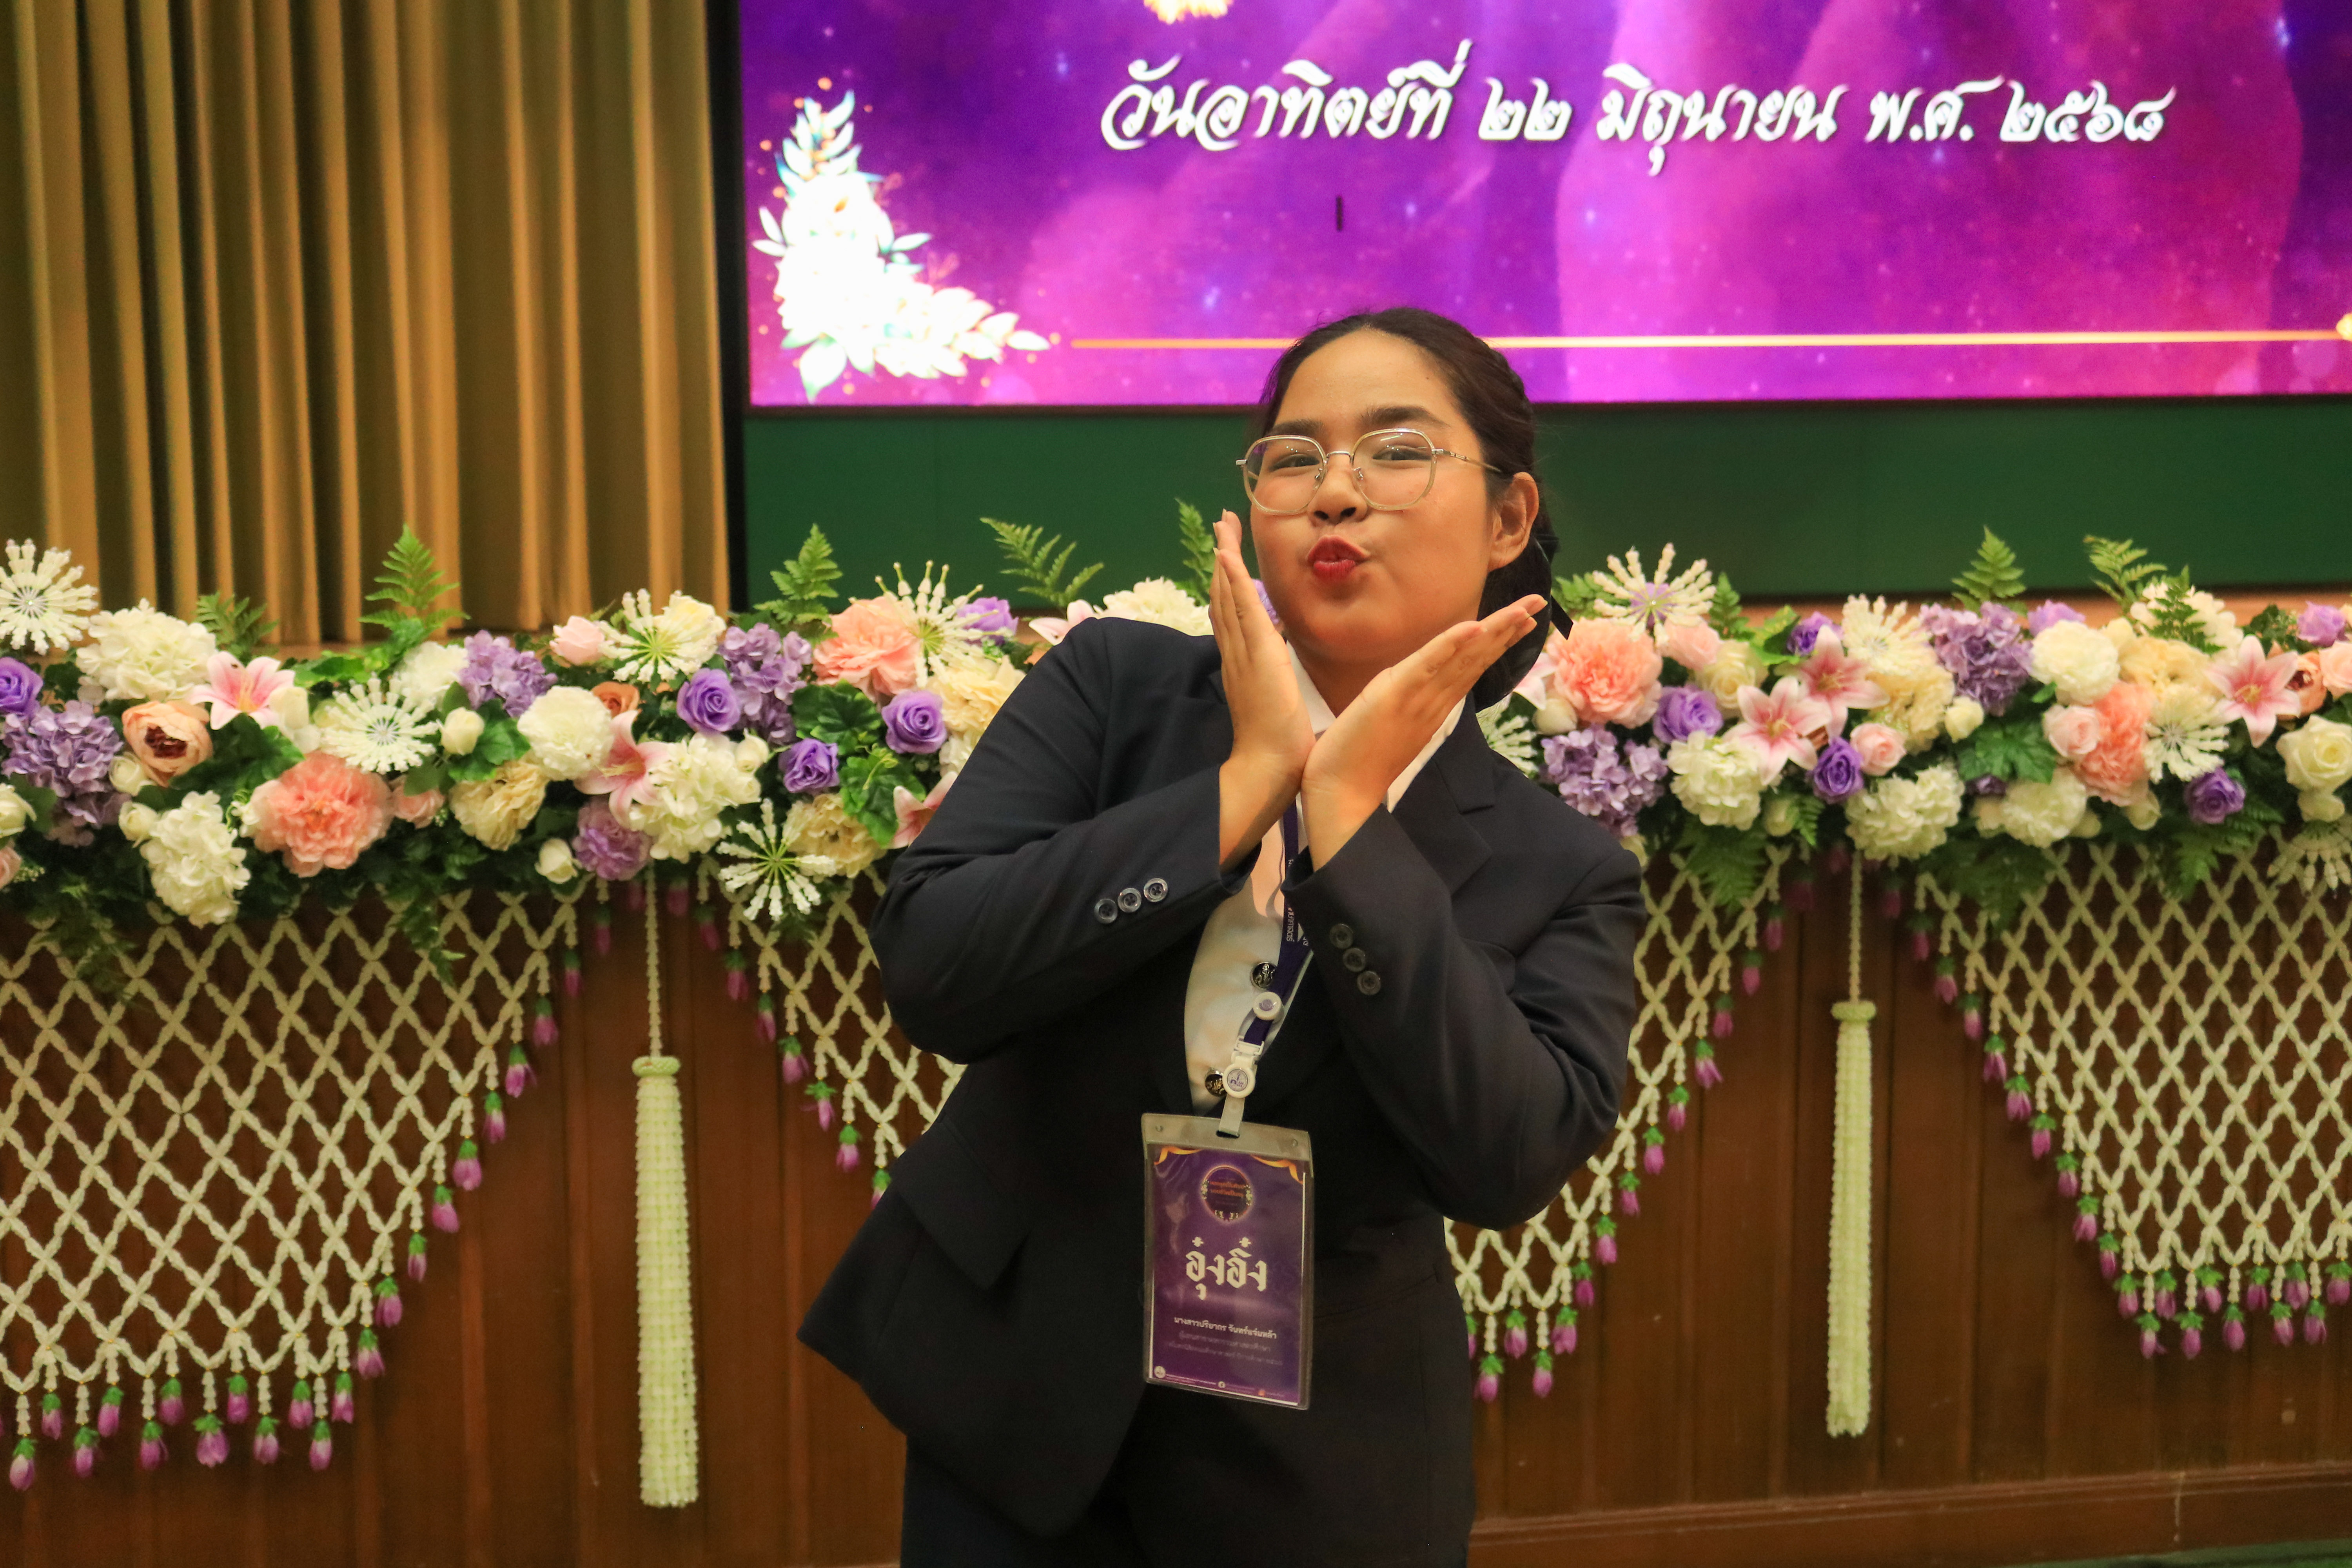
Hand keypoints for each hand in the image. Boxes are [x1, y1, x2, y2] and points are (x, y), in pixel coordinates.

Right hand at [1211, 509, 1310, 868]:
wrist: (1270, 767)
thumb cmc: (1278, 745)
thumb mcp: (1276, 703)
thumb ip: (1273, 682)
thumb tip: (1278, 670)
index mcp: (1242, 665)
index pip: (1231, 615)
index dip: (1228, 582)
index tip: (1228, 554)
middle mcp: (1236, 654)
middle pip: (1224, 597)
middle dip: (1223, 559)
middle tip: (1221, 524)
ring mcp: (1242, 652)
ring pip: (1228, 596)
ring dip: (1225, 558)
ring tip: (1222, 525)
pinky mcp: (1256, 654)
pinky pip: (1240, 610)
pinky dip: (1232, 580)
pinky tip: (1226, 555)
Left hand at [1300, 595, 1546, 865]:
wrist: (1340, 790)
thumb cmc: (1359, 757)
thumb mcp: (1390, 718)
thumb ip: (1410, 698)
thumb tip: (1419, 680)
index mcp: (1434, 703)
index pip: (1473, 664)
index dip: (1500, 640)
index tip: (1525, 619)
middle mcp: (1435, 699)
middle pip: (1478, 657)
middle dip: (1509, 628)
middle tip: (1539, 602)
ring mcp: (1420, 698)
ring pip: (1464, 658)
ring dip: (1494, 631)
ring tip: (1522, 611)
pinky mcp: (1396, 695)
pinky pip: (1429, 664)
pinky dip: (1451, 644)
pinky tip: (1475, 627)